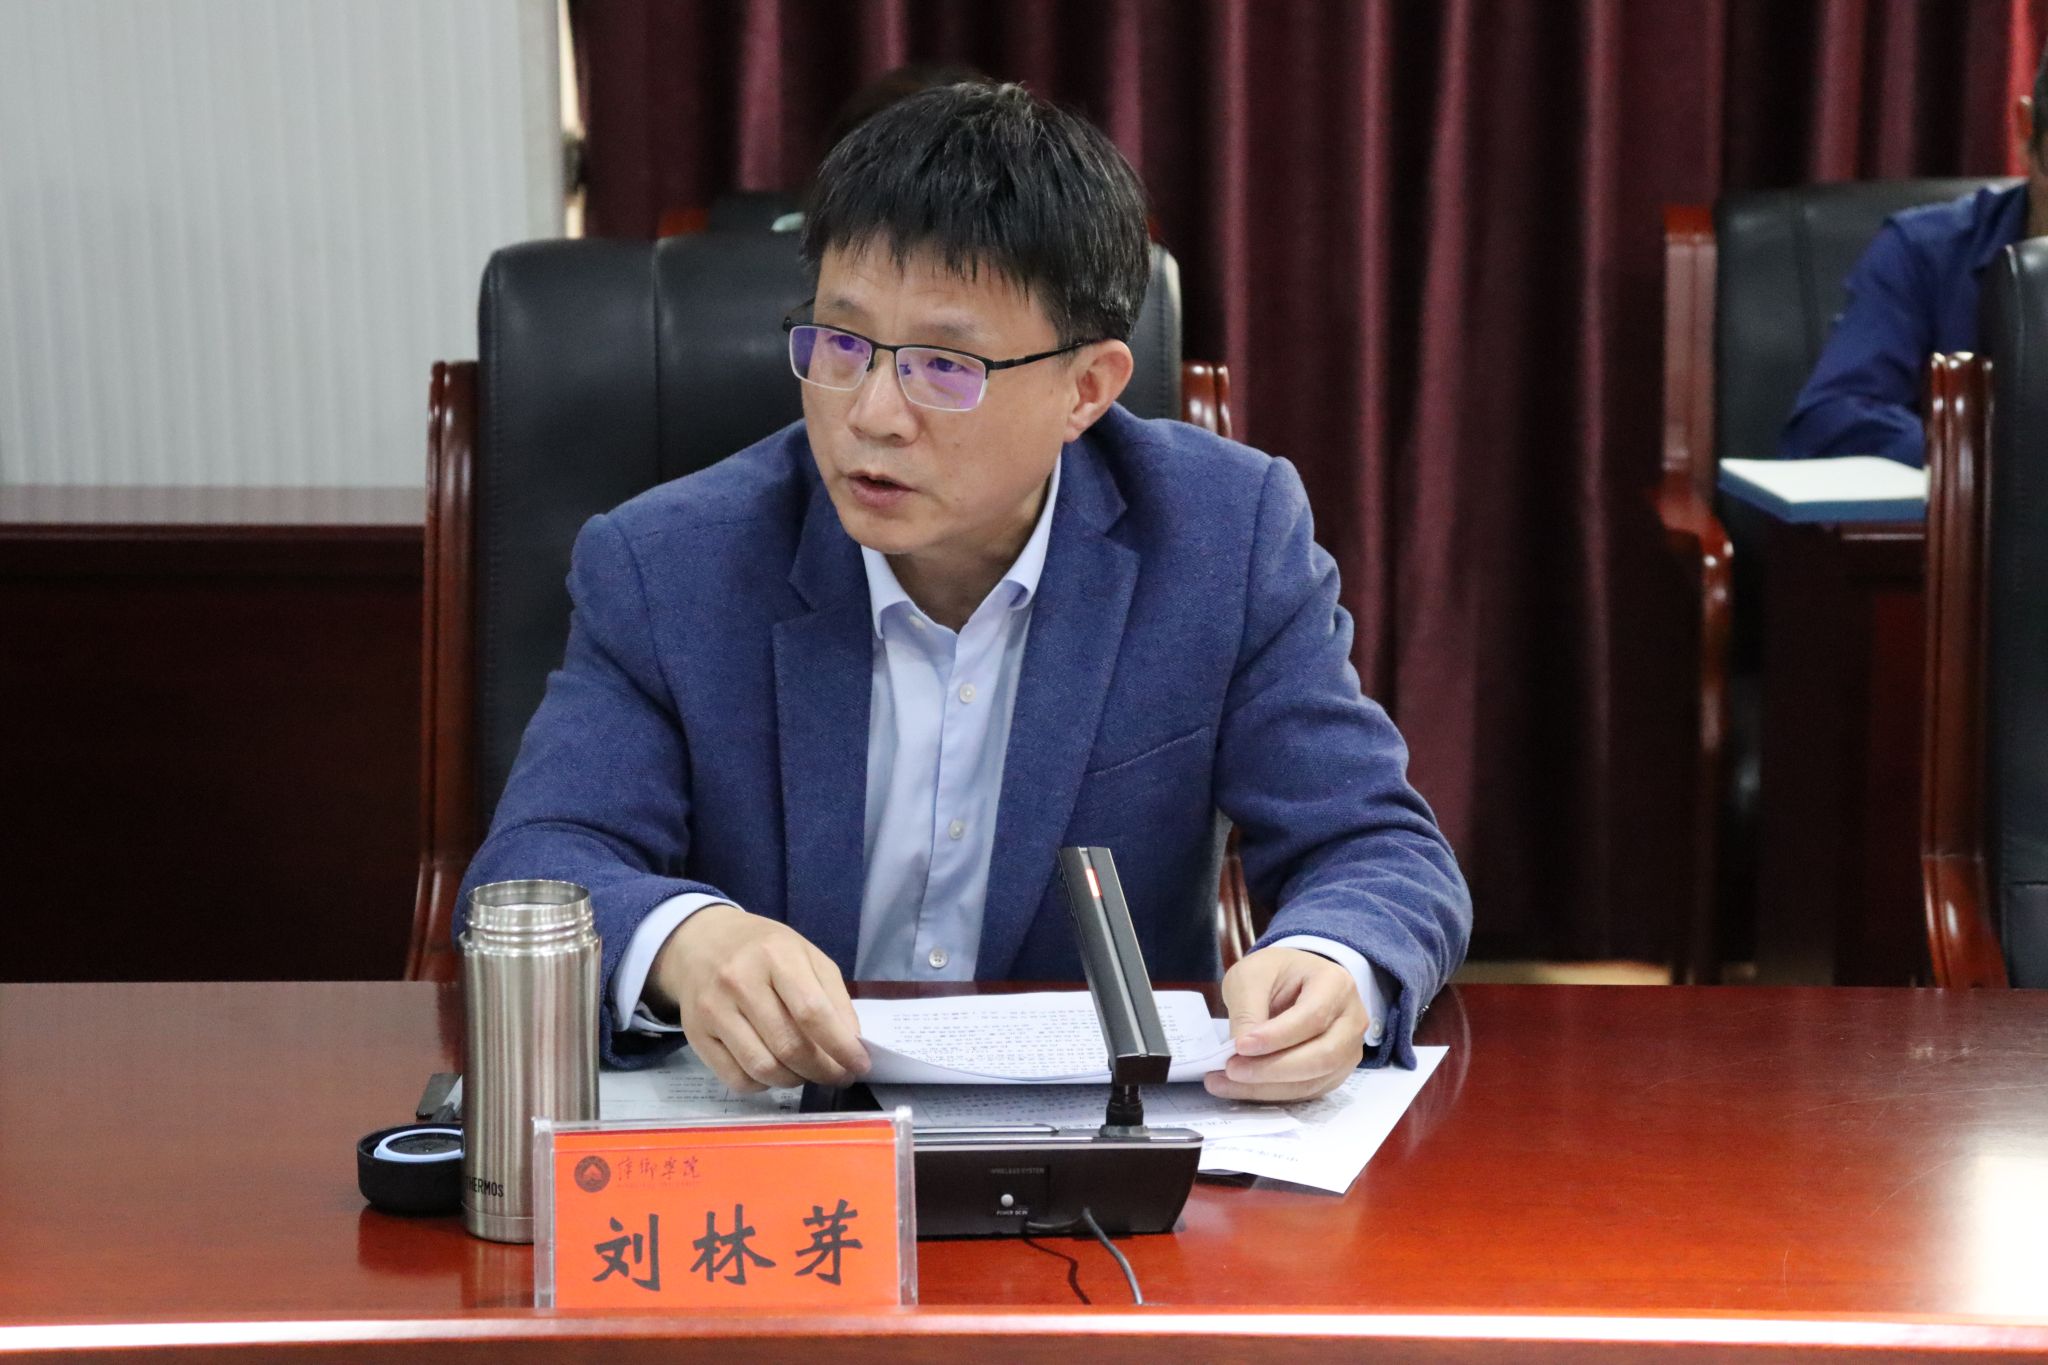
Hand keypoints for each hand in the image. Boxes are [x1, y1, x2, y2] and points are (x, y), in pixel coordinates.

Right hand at [648, 904, 869, 1091]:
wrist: (702, 941)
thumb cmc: (764, 951)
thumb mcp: (807, 957)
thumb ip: (834, 998)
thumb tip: (852, 1047)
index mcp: (776, 955)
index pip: (813, 1013)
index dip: (841, 1047)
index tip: (859, 1066)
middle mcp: (740, 981)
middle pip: (789, 1046)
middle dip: (822, 1070)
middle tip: (837, 1075)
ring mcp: (713, 1009)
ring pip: (763, 1068)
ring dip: (794, 1081)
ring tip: (806, 1072)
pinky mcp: (696, 1035)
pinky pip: (736, 1078)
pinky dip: (763, 1085)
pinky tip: (774, 1071)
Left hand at [1205, 946, 1368, 1101]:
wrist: (1291, 981)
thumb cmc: (1274, 973)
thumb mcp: (1252, 976)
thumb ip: (1248, 1010)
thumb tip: (1242, 1053)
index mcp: (1336, 984)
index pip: (1313, 1017)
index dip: (1277, 1036)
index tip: (1240, 1046)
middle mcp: (1352, 1020)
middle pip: (1322, 1056)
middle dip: (1272, 1068)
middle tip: (1231, 1069)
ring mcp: (1348, 1050)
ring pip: (1313, 1080)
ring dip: (1267, 1087)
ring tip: (1225, 1081)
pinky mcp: (1335, 1073)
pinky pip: (1306, 1092)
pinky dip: (1271, 1093)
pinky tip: (1240, 1087)